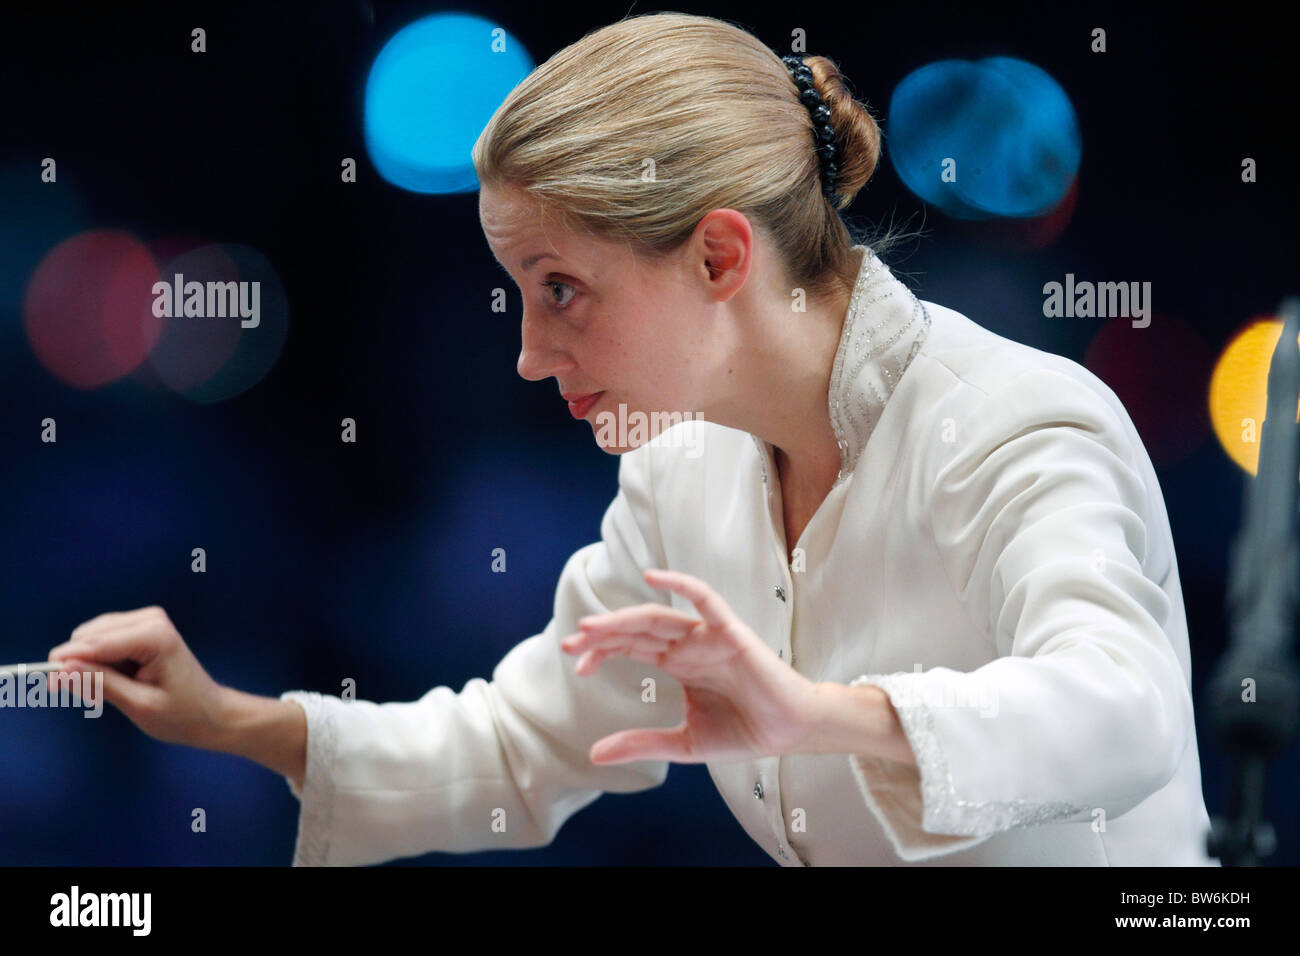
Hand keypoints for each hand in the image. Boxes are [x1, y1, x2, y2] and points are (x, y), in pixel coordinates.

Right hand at [47, 606, 228, 749]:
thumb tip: (61, 668)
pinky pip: (103, 641)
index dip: (67, 663)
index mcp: (154, 636)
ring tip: (108, 692)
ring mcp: (147, 621)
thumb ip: (99, 683)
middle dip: (79, 665)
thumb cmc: (181, 715)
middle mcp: (150, 620)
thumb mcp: (137, 704)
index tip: (46, 683)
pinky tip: (113, 682)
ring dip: (89, 665)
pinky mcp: (141, 628)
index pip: (96, 643)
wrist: (210, 713)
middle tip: (87, 697)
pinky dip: (99, 662)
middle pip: (89, 636)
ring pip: (92, 637)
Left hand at [561, 568, 821, 764]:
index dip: (601, 652)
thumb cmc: (743, 732)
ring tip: (592, 627)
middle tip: (569, 642)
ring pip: (659, 618)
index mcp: (677, 664)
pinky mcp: (731, 632)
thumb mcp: (682, 743)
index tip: (576, 666)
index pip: (630, 647)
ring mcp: (708, 636)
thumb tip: (593, 754)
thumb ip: (640, 743)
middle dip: (602, 634)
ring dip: (625, 618)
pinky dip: (681, 584)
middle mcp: (688, 645)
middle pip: (637, 630)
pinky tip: (654, 578)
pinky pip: (706, 600)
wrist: (789, 733)